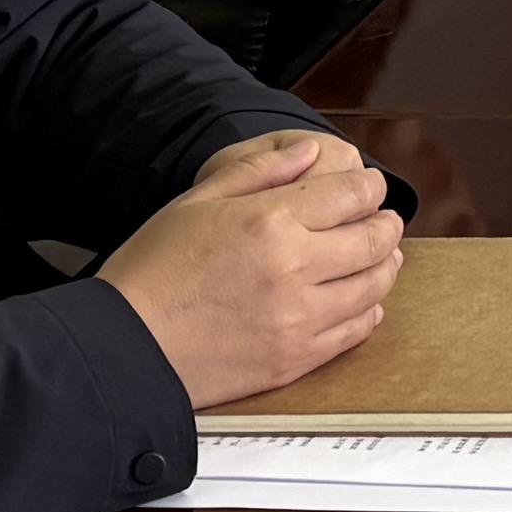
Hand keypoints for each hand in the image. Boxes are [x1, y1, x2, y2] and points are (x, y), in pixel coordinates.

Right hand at [100, 131, 401, 406]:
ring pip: (374, 286)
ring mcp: (298, 318)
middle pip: (374, 239)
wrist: (125, 347)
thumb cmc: (153, 271)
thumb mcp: (198, 199)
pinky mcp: (295, 359)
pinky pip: (355, 331)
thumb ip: (259, 170)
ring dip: (385, 266)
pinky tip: (363, 301)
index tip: (370, 187)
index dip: (371, 186)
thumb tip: (309, 152)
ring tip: (383, 257)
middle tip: (384, 220)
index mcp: (271, 221)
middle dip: (386, 224)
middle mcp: (294, 268)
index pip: (352, 193)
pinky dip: (369, 311)